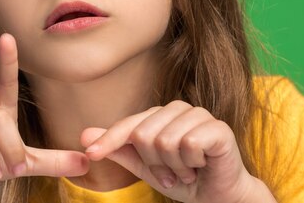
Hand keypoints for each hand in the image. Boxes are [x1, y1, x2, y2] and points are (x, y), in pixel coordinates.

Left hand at [81, 101, 261, 202]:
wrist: (218, 198)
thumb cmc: (183, 179)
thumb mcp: (145, 167)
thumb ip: (119, 150)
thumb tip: (85, 135)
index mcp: (160, 115)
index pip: (129, 125)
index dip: (109, 140)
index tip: (91, 154)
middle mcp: (178, 109)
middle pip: (145, 135)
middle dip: (155, 165)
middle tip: (171, 174)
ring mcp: (199, 115)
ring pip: (166, 141)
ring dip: (175, 168)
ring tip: (187, 171)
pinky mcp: (217, 127)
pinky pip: (188, 144)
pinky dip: (191, 164)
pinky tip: (201, 166)